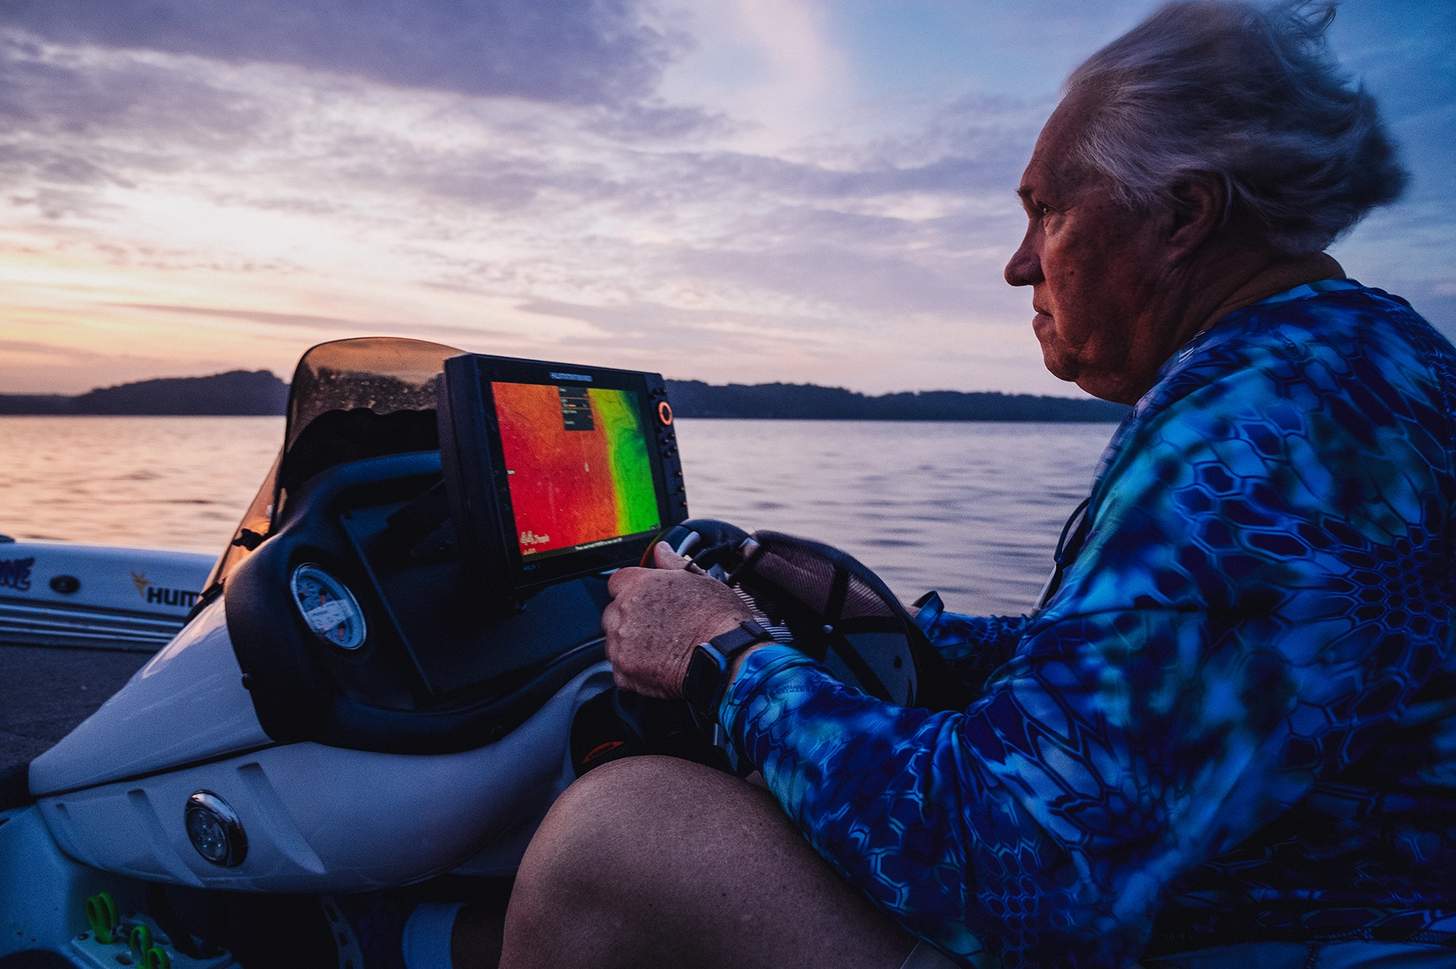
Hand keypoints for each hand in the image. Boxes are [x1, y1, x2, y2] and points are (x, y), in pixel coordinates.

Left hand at [603, 542, 752, 698]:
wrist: (726, 656)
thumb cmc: (717, 617)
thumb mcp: (699, 579)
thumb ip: (672, 562)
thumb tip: (661, 549)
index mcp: (639, 585)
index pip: (618, 581)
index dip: (633, 590)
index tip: (646, 600)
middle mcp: (624, 612)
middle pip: (613, 613)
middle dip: (630, 618)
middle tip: (658, 627)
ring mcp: (621, 643)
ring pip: (614, 641)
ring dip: (629, 643)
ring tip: (660, 648)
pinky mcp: (624, 671)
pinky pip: (620, 668)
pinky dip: (634, 668)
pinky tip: (658, 665)